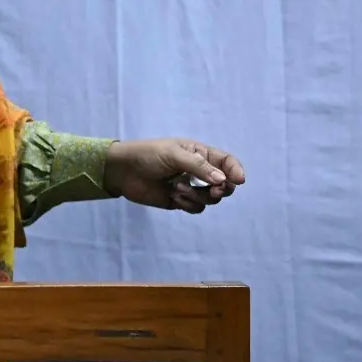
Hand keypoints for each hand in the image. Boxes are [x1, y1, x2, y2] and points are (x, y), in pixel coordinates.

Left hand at [103, 137, 244, 212]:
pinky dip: (188, 204)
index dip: (236, 171)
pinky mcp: (180, 201)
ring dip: (199, 196)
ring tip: (179, 189)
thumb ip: (198, 166)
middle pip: (224, 184)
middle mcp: (199, 171)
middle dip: (222, 188)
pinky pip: (196, 208)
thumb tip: (222, 179)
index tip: (239, 180)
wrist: (123, 171)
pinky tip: (174, 196)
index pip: (226, 162)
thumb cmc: (147, 155)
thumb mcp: (174, 155)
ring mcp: (190, 187)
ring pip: (211, 198)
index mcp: (200, 154)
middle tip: (214, 190)